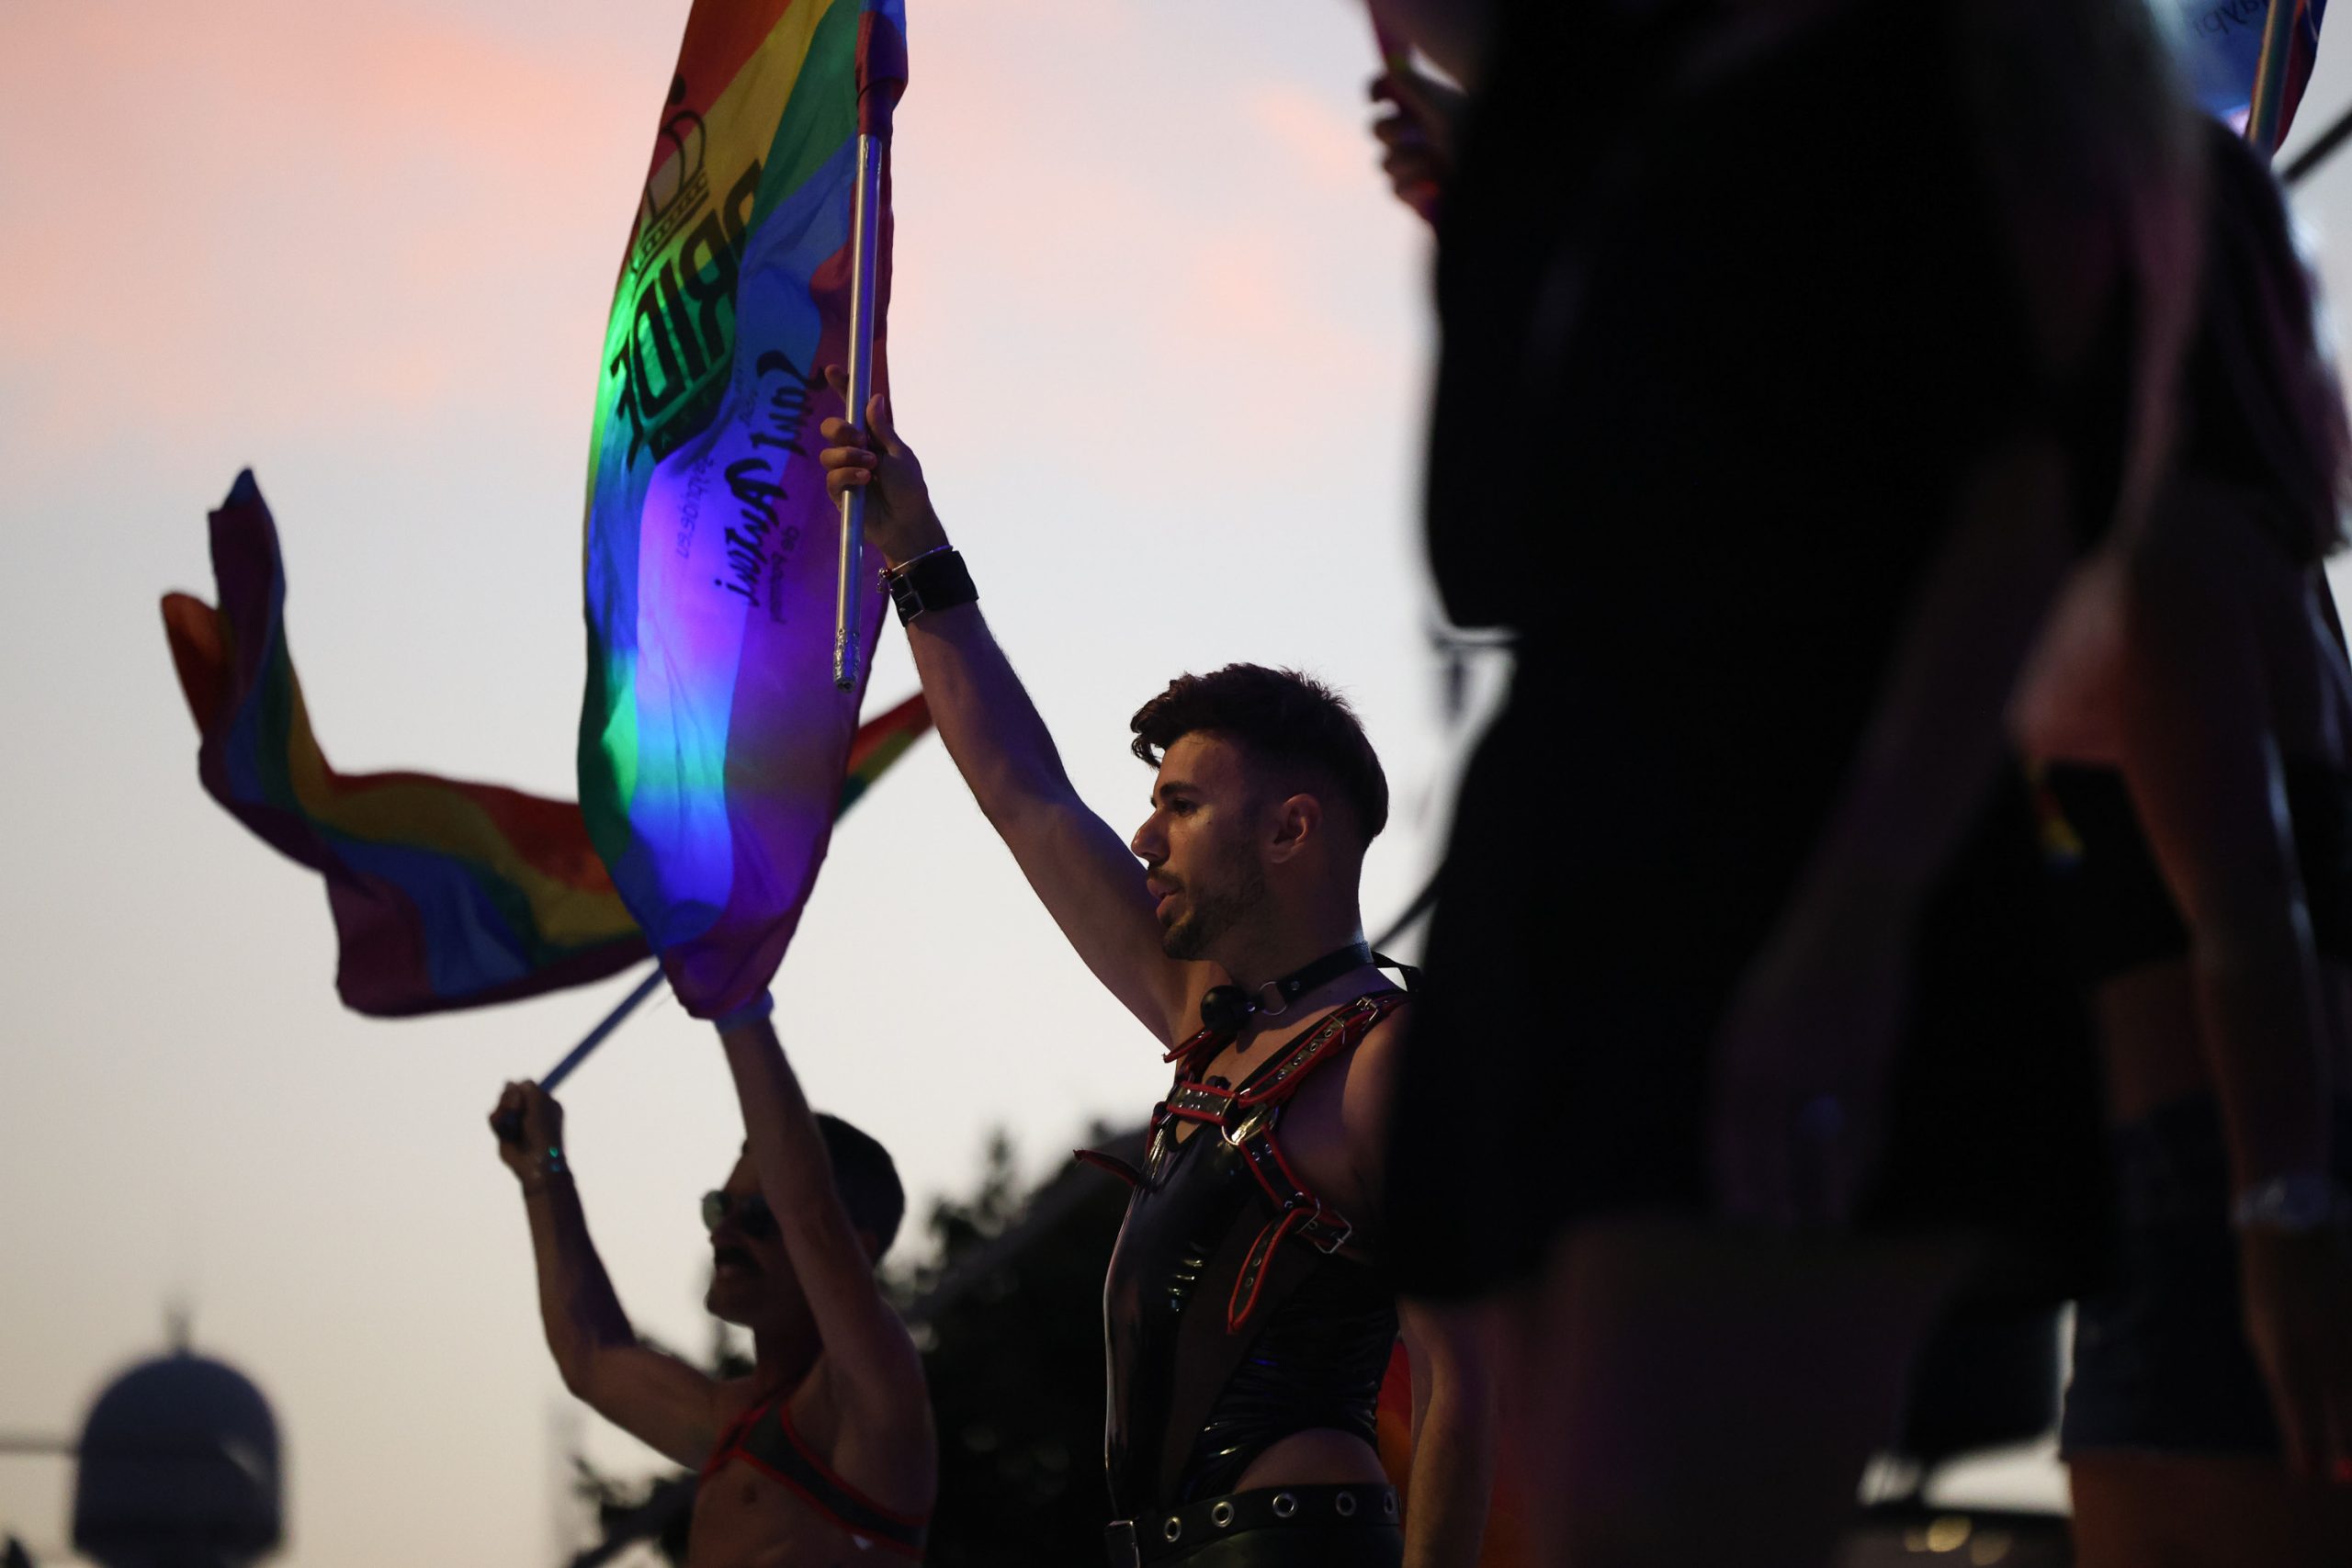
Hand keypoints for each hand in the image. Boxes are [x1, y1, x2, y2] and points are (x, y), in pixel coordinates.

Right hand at [490, 1080, 564, 1184]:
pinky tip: (505, 1130)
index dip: (521, 1089)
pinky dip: (497, 1122)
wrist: (535, 1159)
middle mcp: (531, 1111)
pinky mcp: (504, 1132)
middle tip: (518, 1109)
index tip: (522, 1096)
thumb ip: (527, 1087)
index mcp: (545, 1103)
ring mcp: (517, 1122)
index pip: (527, 1087)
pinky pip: (494, 1118)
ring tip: (512, 1121)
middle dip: (510, 1098)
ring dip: (504, 1110)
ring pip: (501, 1105)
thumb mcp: (540, 1101)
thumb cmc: (542, 1130)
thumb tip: (511, 1083)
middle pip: (511, 1093)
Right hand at [817, 367, 945, 567]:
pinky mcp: (840, 493)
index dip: (842, 389)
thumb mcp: (899, 454)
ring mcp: (845, 472)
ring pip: (828, 454)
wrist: (907, 523)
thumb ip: (882, 429)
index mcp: (872, 437)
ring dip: (848, 456)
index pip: (853, 410)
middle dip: (841, 429)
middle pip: (831, 428)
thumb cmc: (909, 489)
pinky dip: (848, 475)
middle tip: (860, 440)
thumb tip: (874, 398)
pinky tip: (865, 481)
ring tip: (870, 467)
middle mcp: (855, 451)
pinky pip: (832, 477)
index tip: (833, 370)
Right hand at [1369, 66, 1464, 225]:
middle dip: (1391, 130)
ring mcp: (1413, 166)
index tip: (1376, 98)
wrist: (1490, 173)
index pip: (1386, 95)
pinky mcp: (1415, 195)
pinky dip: (1411, 185)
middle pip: (1378, 130)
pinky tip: (1431, 183)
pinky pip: (1394, 189)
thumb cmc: (1470, 134)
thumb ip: (1414, 85)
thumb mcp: (1442, 107)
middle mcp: (1415, 136)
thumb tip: (1391, 65)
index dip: (1376, 92)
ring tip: (1434, 159)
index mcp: (1422, 110)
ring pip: (1385, 163)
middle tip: (1409, 131)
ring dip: (1407, 160)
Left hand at [1708, 892, 1911, 1227]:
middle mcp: (1777, 1054)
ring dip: (1829, 1187)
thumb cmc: (1797, 973)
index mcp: (1739, 1045)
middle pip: (1773, 1143)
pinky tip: (1861, 1182)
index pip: (1727, 1128)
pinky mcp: (1872, 1052)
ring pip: (1826, 1140)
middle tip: (1780, 1240)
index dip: (1731, 1177)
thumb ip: (1748, 1074)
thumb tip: (1743, 1138)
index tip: (1734, 1218)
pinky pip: (1867, 1119)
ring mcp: (1827, 1054)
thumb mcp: (1755, 1016)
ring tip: (1829, 1225)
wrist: (1851, 913)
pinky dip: (1865, 1156)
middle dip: (1776, 1196)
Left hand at [2240, 1226, 2351, 1482]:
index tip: (2306, 1477)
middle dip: (2343, 1447)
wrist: (2292, 1233)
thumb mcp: (2261, 1333)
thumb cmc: (2271, 1290)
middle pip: (2339, 1406)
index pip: (2297, 1408)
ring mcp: (2348, 1331)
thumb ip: (2284, 1376)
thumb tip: (2303, 1424)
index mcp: (2284, 1346)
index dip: (2303, 1446)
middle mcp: (2322, 1344)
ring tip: (2351, 1463)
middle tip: (2343, 1479)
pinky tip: (2350, 1414)